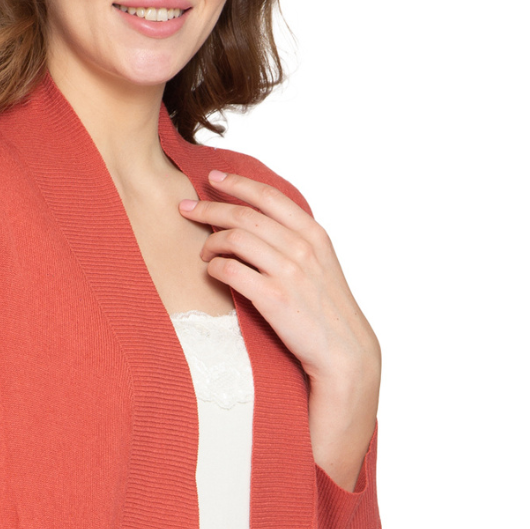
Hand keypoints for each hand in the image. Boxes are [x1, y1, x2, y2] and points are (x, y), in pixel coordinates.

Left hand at [180, 171, 380, 489]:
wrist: (343, 350)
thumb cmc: (326, 308)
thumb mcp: (321, 264)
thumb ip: (295, 240)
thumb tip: (260, 222)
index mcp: (313, 234)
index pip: (268, 196)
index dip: (237, 183)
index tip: (213, 178)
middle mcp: (302, 247)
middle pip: (244, 214)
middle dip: (209, 207)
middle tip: (186, 208)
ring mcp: (288, 272)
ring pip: (234, 238)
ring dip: (211, 241)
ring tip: (203, 251)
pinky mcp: (273, 298)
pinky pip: (231, 270)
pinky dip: (215, 267)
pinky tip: (212, 271)